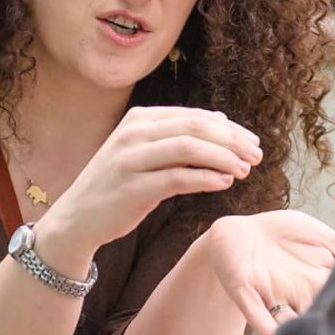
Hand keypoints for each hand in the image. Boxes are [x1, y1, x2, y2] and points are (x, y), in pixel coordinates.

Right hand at [41, 107, 262, 254]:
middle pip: (195, 128)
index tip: (253, 142)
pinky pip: (178, 178)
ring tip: (245, 170)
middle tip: (257, 155)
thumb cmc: (117, 185)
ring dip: (224, 158)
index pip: (194, 116)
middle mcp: (133, 134)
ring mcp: (131, 160)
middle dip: (232, 141)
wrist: (77, 218)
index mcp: (139, 119)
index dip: (229, 128)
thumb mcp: (144, 152)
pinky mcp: (133, 187)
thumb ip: (178, 135)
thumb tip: (221, 119)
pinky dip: (206, 179)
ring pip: (189, 149)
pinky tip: (225, 183)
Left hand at [204, 210, 334, 334]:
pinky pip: (255, 313)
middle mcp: (298, 297)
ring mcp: (271, 297)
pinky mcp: (245, 292)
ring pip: (289, 324)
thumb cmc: (284, 234)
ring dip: (299, 333)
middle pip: (316, 320)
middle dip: (326, 330)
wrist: (242, 230)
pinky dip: (265, 326)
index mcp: (319, 284)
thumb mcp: (321, 236)